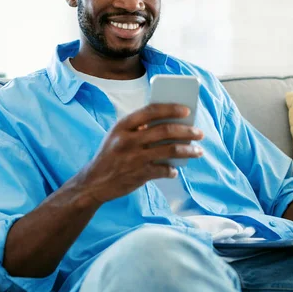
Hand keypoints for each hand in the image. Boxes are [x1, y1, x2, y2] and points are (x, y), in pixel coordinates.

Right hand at [76, 103, 203, 204]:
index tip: (187, 110)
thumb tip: (169, 122)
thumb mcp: (117, 136)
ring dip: (188, 150)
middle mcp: (128, 140)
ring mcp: (134, 158)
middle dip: (186, 130)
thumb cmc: (110, 155)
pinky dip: (172, 170)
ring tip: (198, 151)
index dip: (171, 109)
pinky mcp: (139, 174)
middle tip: (199, 132)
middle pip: (165, 130)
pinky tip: (175, 170)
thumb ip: (137, 128)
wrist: (93, 183)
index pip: (150, 111)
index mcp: (122, 126)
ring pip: (169, 150)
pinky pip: (164, 169)